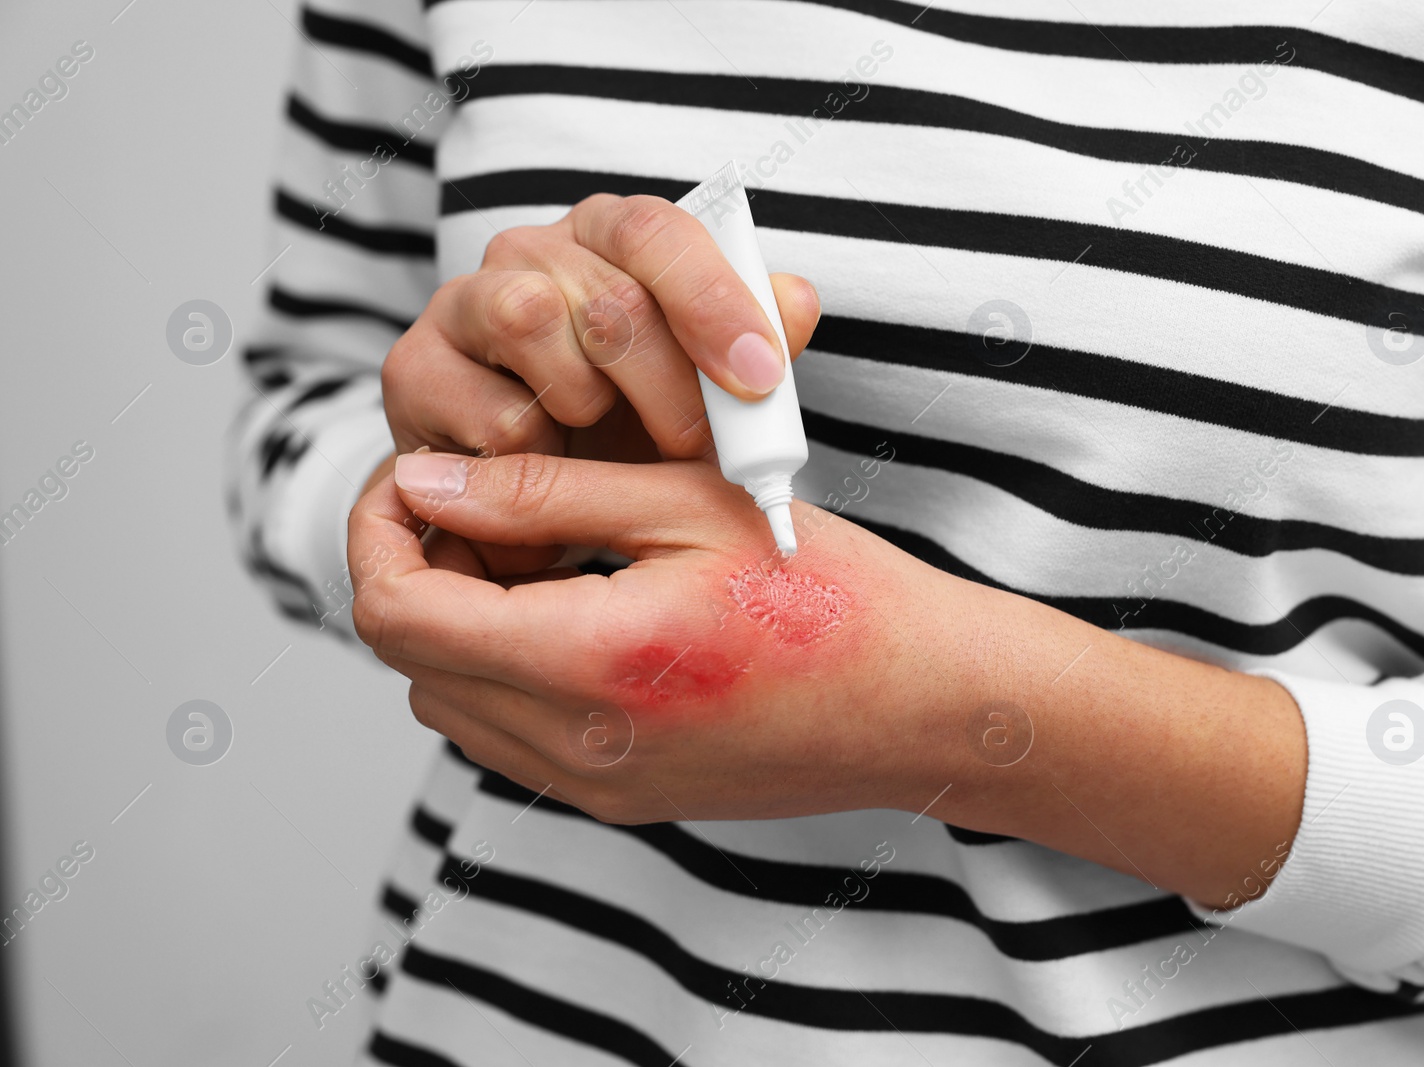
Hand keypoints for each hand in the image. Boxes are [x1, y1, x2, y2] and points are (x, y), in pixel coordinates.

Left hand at [347, 448, 984, 822]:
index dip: (376, 531)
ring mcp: (596, 786)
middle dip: (419, 569)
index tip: (412, 478)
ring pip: (451, 701)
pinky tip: (579, 612)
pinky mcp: (622, 799)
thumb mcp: (688, 505)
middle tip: (488, 502)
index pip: (396, 612)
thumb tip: (426, 481)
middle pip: (410, 660)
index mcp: (587, 662)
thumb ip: (542, 493)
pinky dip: (507, 669)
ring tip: (542, 555)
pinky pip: (508, 736)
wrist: (924, 705)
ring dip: (460, 623)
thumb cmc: (832, 596)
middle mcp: (576, 747)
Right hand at [378, 196, 819, 464]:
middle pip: (608, 291)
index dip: (712, 300)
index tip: (759, 377)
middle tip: (700, 449)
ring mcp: (462, 302)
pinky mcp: (413, 369)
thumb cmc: (627, 424)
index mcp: (609, 238)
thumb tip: (799, 301)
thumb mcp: (702, 391)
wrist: (530, 493)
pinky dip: (535, 454)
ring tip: (602, 439)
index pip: (656, 231)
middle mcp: (531, 252)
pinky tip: (546, 465)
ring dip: (590, 405)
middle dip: (671, 387)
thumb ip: (754, 346)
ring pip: (531, 320)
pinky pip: (490, 409)